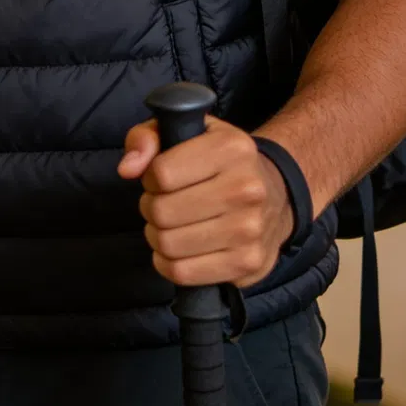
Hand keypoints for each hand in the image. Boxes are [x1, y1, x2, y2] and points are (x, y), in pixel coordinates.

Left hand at [119, 114, 293, 288]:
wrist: (277, 194)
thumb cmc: (221, 162)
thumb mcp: (187, 132)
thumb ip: (147, 137)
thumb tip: (128, 168)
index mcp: (231, 148)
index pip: (160, 173)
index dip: (150, 178)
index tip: (161, 179)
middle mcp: (246, 188)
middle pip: (162, 212)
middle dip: (152, 209)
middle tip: (164, 205)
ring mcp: (250, 229)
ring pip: (169, 245)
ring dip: (158, 237)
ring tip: (171, 226)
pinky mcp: (248, 263)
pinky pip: (182, 273)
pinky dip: (169, 264)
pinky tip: (179, 249)